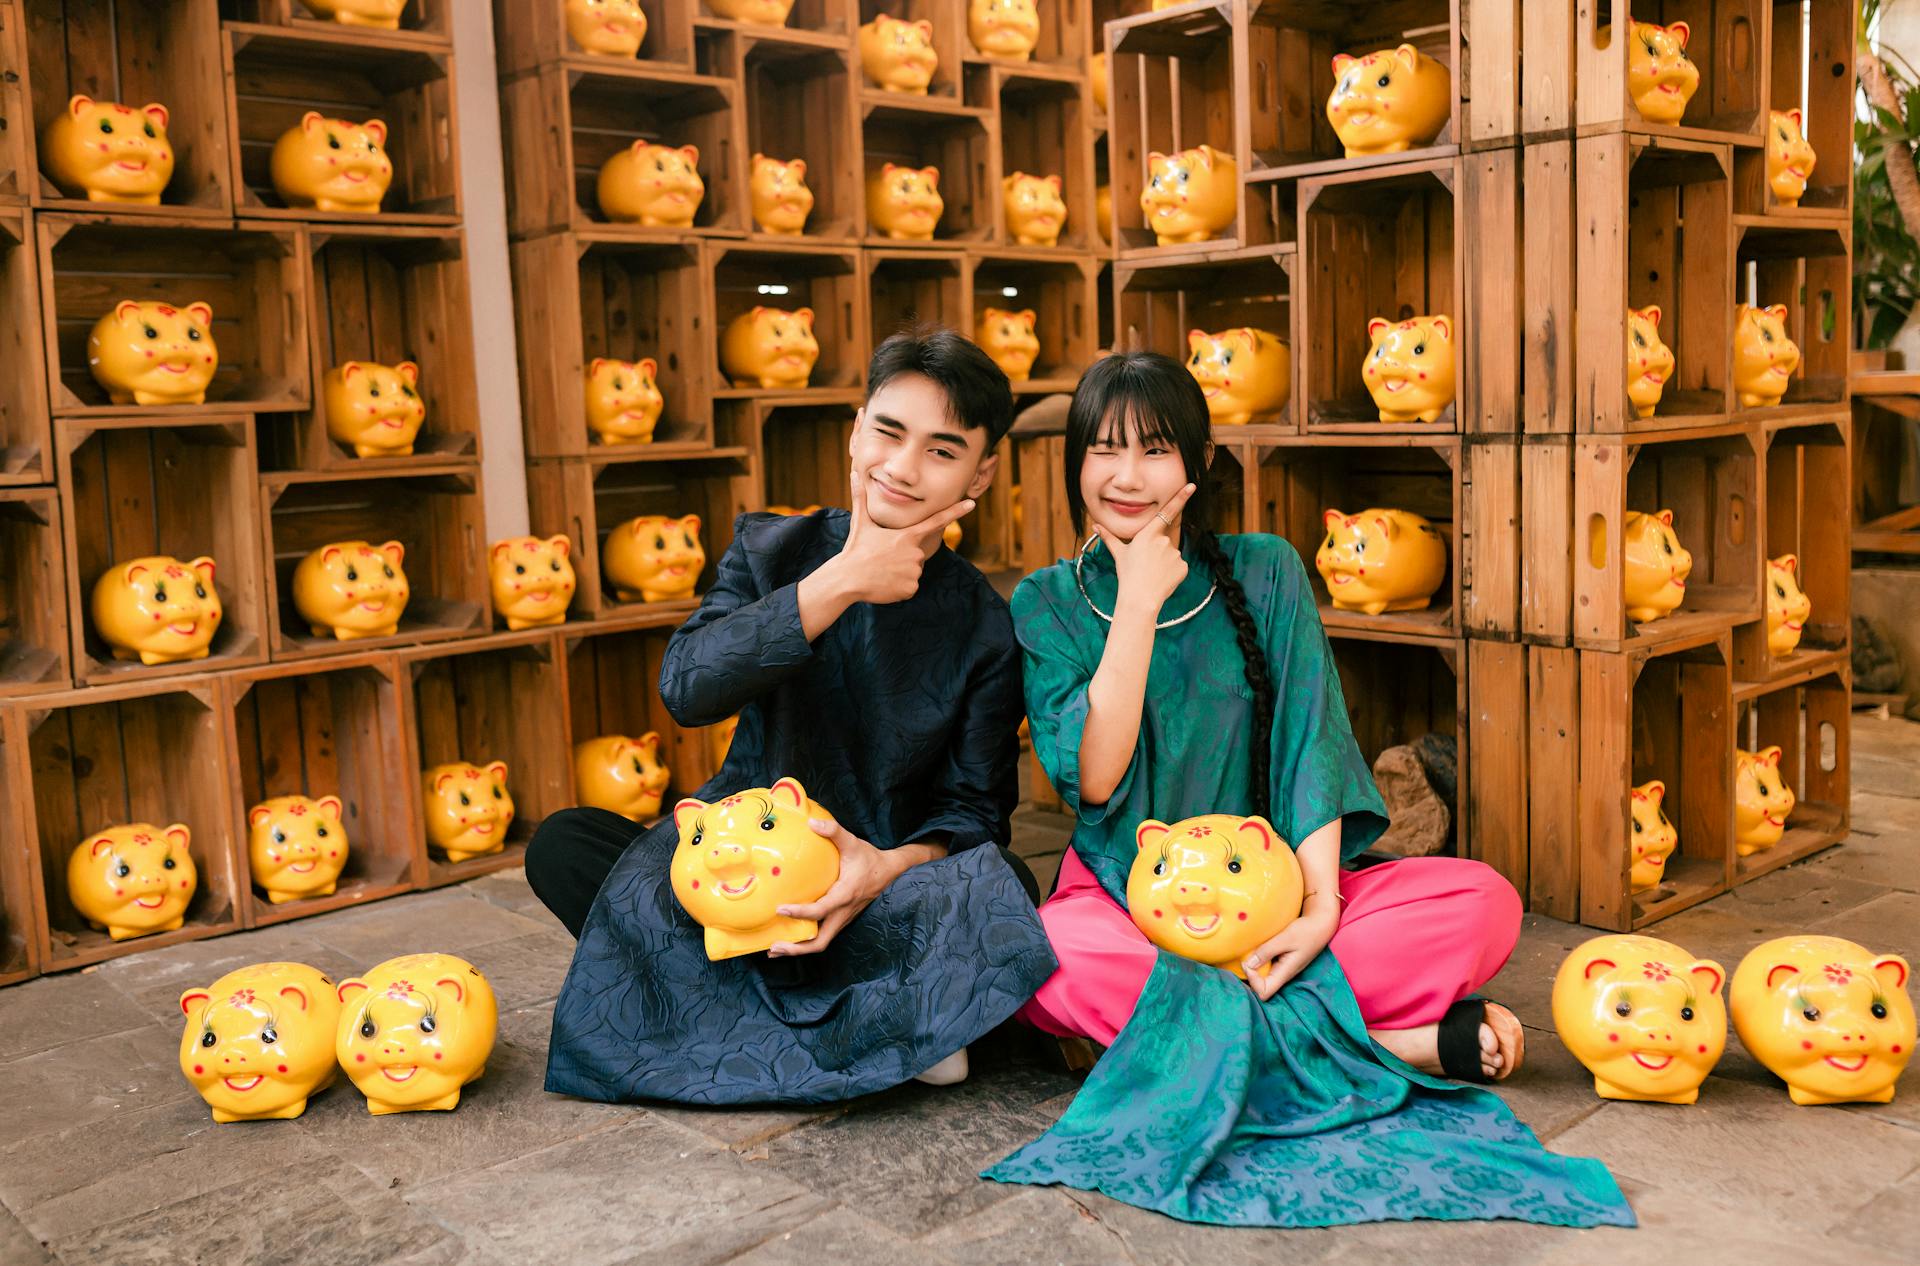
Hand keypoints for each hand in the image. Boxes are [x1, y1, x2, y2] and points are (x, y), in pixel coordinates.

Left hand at [767, 817, 900, 956]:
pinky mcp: (841, 919)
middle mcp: (844, 913)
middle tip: (773, 947)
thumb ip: (834, 831)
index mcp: (845, 895)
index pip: (821, 910)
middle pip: (820, 942)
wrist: (889, 871)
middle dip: (797, 948)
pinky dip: (806, 941)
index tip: (780, 909)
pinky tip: (790, 936)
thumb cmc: (869, 858)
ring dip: (799, 948)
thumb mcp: (853, 842)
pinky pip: (823, 935)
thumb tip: (811, 823)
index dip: (800, 912)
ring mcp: (843, 919)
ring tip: (774, 949)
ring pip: (821, 942)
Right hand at [831, 468, 973, 605]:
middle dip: (902, 558)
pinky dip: (899, 588)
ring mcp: (914, 572)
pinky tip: (885, 584)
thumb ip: (861, 498)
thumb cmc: (855, 550)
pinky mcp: (910, 589)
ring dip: (900, 573)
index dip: (955, 512)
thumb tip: (854, 474)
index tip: (972, 503)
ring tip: (882, 572)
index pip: (937, 521)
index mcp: (907, 536)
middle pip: (917, 554)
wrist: (847, 579)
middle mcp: (915, 553)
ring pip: (913, 571)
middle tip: (882, 560)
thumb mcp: (860, 523)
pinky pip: (909, 587)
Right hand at [1094, 483, 1195, 614]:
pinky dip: (1172, 572)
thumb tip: (1095, 526)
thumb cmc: (1127, 575)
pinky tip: (1162, 579)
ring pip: (1171, 554)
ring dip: (1164, 562)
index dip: (1181, 498)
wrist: (1140, 598)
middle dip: (1157, 551)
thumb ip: (1109, 537)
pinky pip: (1179, 566)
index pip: (1167, 512)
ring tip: (1153, 574)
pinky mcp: (1183, 566)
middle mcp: (1163, 541)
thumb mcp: (1118, 553)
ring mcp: (1175, 553)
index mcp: (1148, 534)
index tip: (1192, 486)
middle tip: (1147, 566)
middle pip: (1164, 541)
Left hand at [1242, 906, 1338, 1000]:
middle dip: (1250, 974)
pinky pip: (1266, 965)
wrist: (1320, 923)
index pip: (1264, 992)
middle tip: (1244, 956)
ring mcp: (1283, 967)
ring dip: (1253, 965)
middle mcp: (1283, 974)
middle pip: (1261, 986)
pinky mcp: (1282, 960)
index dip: (1252, 982)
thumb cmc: (1306, 931)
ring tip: (1248, 951)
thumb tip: (1248, 964)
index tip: (1248, 963)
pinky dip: (1258, 958)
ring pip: (1263, 976)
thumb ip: (1267, 951)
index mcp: (1285, 973)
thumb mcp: (1285, 939)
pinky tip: (1255, 947)